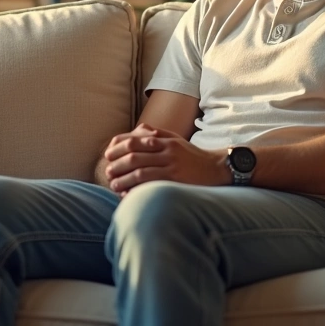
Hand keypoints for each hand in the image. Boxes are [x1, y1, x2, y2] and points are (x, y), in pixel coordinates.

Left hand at [103, 123, 226, 194]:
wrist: (216, 168)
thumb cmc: (192, 155)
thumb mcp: (175, 139)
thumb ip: (155, 135)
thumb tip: (134, 131)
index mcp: (164, 138)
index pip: (133, 139)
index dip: (117, 146)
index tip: (108, 155)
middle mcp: (166, 149)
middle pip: (133, 153)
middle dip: (116, 162)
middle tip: (108, 171)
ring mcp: (171, 164)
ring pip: (139, 169)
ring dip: (122, 177)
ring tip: (113, 184)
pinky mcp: (175, 179)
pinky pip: (150, 182)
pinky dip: (135, 188)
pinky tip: (127, 193)